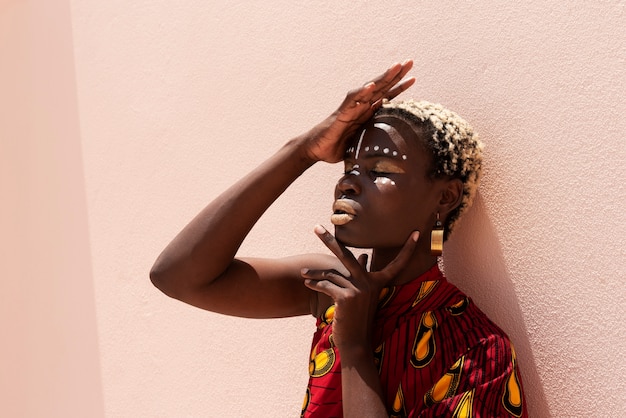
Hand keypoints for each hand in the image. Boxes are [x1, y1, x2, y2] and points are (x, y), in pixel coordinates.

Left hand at [302, 225, 418, 350]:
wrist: (355, 344)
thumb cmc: (359, 318)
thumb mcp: (365, 295)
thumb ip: (364, 274)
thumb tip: (365, 257)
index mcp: (379, 282)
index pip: (397, 263)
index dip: (407, 249)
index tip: (417, 232)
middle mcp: (370, 283)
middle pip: (347, 255)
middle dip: (329, 240)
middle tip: (316, 227)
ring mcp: (358, 289)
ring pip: (331, 274)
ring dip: (314, 274)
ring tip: (303, 273)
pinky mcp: (345, 297)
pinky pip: (327, 285)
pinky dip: (315, 284)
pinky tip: (307, 284)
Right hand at [303, 60, 414, 163]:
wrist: (314, 150)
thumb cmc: (336, 147)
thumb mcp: (361, 145)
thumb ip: (373, 142)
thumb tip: (391, 152)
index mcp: (365, 112)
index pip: (385, 97)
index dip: (399, 87)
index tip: (413, 78)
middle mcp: (359, 107)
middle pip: (380, 87)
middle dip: (395, 75)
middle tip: (410, 61)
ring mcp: (350, 109)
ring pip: (368, 89)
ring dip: (382, 78)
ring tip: (396, 67)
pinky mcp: (340, 115)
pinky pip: (352, 102)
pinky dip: (362, 93)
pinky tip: (372, 86)